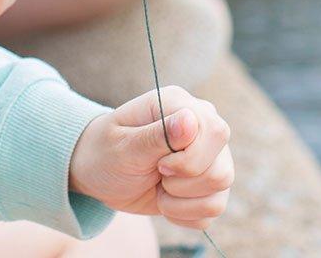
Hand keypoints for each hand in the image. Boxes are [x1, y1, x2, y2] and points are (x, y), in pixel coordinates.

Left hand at [69, 86, 233, 231]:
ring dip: (182, 202)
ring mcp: (209, 156)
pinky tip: (165, 202)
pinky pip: (213, 209)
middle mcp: (202, 127)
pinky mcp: (207, 184)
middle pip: (222, 170)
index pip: (215, 133)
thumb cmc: (105, 152)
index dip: (189, 160)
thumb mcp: (122, 146)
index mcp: (181, 105)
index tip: (158, 165)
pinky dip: (184, 215)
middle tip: (156, 174)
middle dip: (182, 185)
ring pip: (221, 190)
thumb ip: (157, 135)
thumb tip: (190, 120)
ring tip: (158, 189)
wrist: (98, 175)